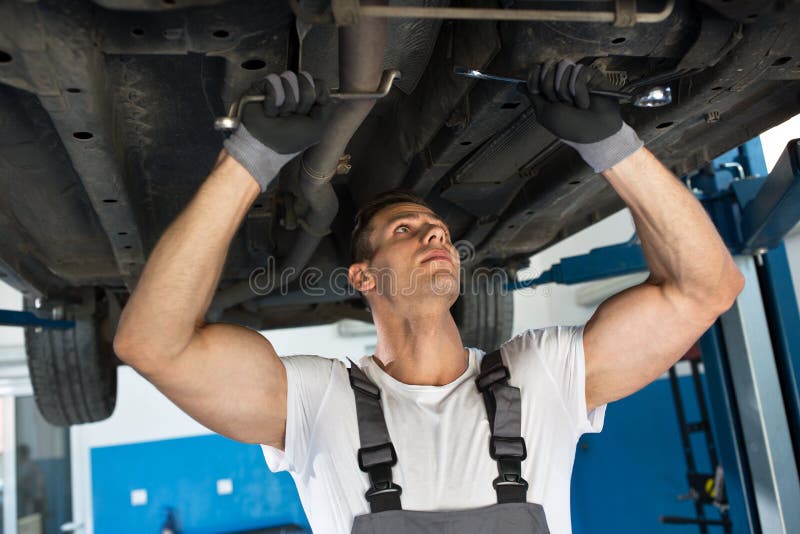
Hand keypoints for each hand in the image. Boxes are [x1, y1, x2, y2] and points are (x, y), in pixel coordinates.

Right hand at [224, 71, 335, 190]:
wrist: (264, 144)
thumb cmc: (289, 138)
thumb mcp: (317, 127)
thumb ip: (326, 106)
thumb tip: (320, 86)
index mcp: (308, 100)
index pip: (319, 84)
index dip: (315, 96)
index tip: (308, 112)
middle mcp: (295, 91)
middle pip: (306, 80)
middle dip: (301, 102)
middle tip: (291, 116)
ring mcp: (280, 86)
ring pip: (290, 78)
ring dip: (286, 103)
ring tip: (278, 114)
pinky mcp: (264, 84)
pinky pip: (274, 81)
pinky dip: (272, 99)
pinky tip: (269, 110)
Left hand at [522, 59, 642, 171]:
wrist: (594, 132)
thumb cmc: (569, 126)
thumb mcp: (545, 113)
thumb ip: (533, 96)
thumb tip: (518, 84)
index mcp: (549, 89)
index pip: (536, 69)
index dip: (534, 77)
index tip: (536, 90)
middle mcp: (561, 80)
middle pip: (547, 67)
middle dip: (550, 88)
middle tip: (560, 103)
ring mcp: (576, 75)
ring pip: (562, 68)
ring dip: (565, 92)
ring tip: (574, 105)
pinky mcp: (591, 74)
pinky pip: (578, 73)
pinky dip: (580, 92)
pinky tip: (585, 103)